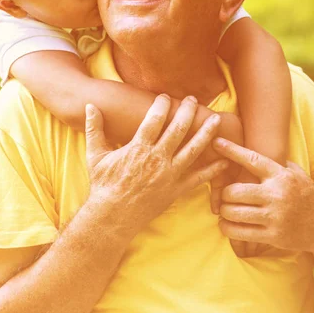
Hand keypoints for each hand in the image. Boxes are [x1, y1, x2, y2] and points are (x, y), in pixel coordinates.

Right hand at [85, 95, 228, 237]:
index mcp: (138, 148)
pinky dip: (212, 169)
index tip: (166, 96)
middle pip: (177, 130)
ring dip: (206, 134)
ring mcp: (169, 175)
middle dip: (187, 112)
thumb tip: (89, 106)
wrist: (112, 216)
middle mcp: (157, 159)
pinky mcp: (176, 190)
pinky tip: (224, 160)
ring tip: (215, 120)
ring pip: (193, 150)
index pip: (154, 120)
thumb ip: (95, 129)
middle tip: (193, 100)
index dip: (161, 105)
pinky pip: (198, 178)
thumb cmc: (103, 185)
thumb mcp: (95, 155)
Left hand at [213, 137, 313, 256]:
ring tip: (224, 210)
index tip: (216, 143)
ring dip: (224, 212)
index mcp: (280, 176)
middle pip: (235, 191)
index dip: (232, 151)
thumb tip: (251, 150)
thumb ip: (274, 163)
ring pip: (234, 213)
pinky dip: (227, 228)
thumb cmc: (305, 194)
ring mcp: (274, 216)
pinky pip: (240, 233)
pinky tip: (227, 225)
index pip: (252, 160)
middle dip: (224, 193)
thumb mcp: (295, 173)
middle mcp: (276, 195)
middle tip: (225, 196)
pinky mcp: (273, 236)